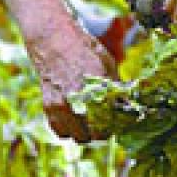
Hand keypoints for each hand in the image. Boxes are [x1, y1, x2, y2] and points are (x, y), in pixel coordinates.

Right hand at [0, 0, 118, 141]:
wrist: (54, 39)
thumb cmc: (84, 48)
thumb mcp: (107, 62)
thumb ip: (116, 86)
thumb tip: (127, 104)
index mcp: (99, 84)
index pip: (115, 119)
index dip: (120, 123)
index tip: (121, 120)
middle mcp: (80, 97)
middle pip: (98, 135)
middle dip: (105, 131)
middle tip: (107, 123)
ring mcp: (62, 104)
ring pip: (80, 137)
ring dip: (87, 133)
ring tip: (91, 123)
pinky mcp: (49, 107)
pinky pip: (61, 132)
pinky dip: (69, 130)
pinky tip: (75, 120)